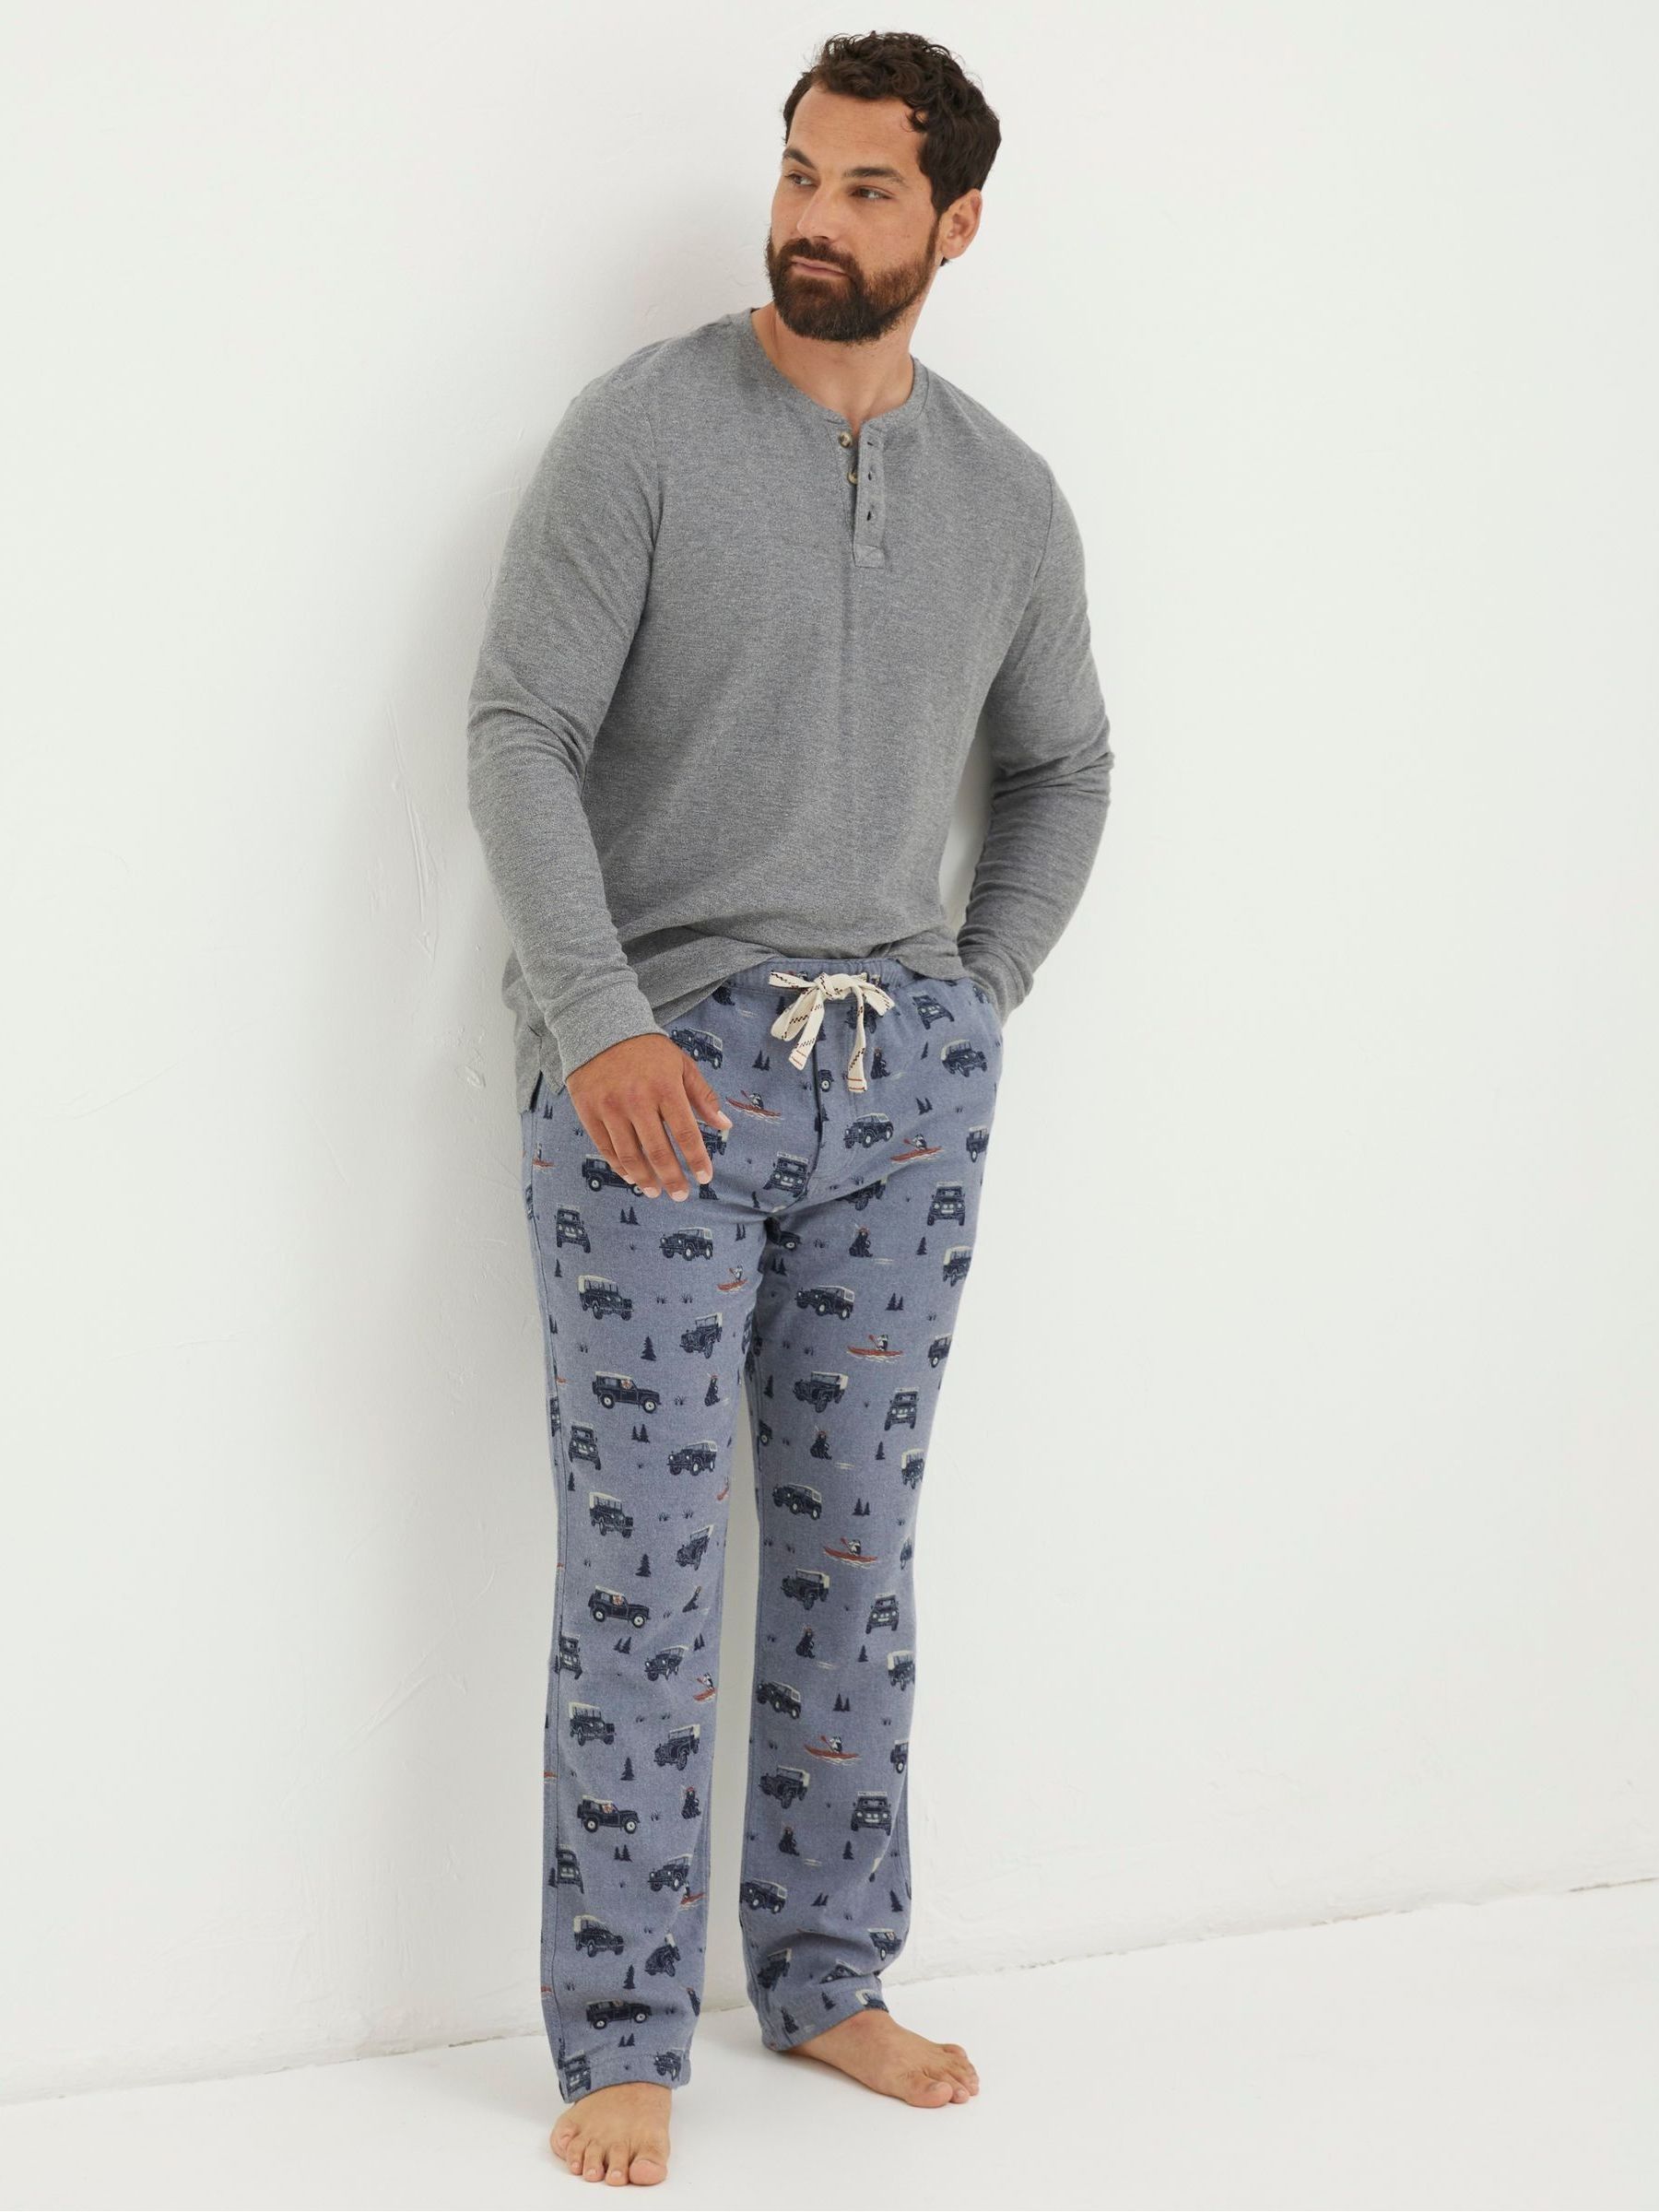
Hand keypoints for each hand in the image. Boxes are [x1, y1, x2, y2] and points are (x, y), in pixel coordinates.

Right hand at [566, 1033, 732, 1199]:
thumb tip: (725, 1125)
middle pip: (657, 1151)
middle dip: (672, 1178)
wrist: (600, 1027)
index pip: (686, 1133)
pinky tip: (632, 1177)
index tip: (704, 1178)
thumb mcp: (680, 1064)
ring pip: (629, 1155)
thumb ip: (702, 1096)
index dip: (697, 1160)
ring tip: (656, 1192)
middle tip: (681, 1195)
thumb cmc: (648, 1049)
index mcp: (665, 1088)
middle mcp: (637, 1100)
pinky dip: (620, 1167)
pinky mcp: (589, 1111)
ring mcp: (610, 1107)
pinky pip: (606, 1148)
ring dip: (645, 1179)